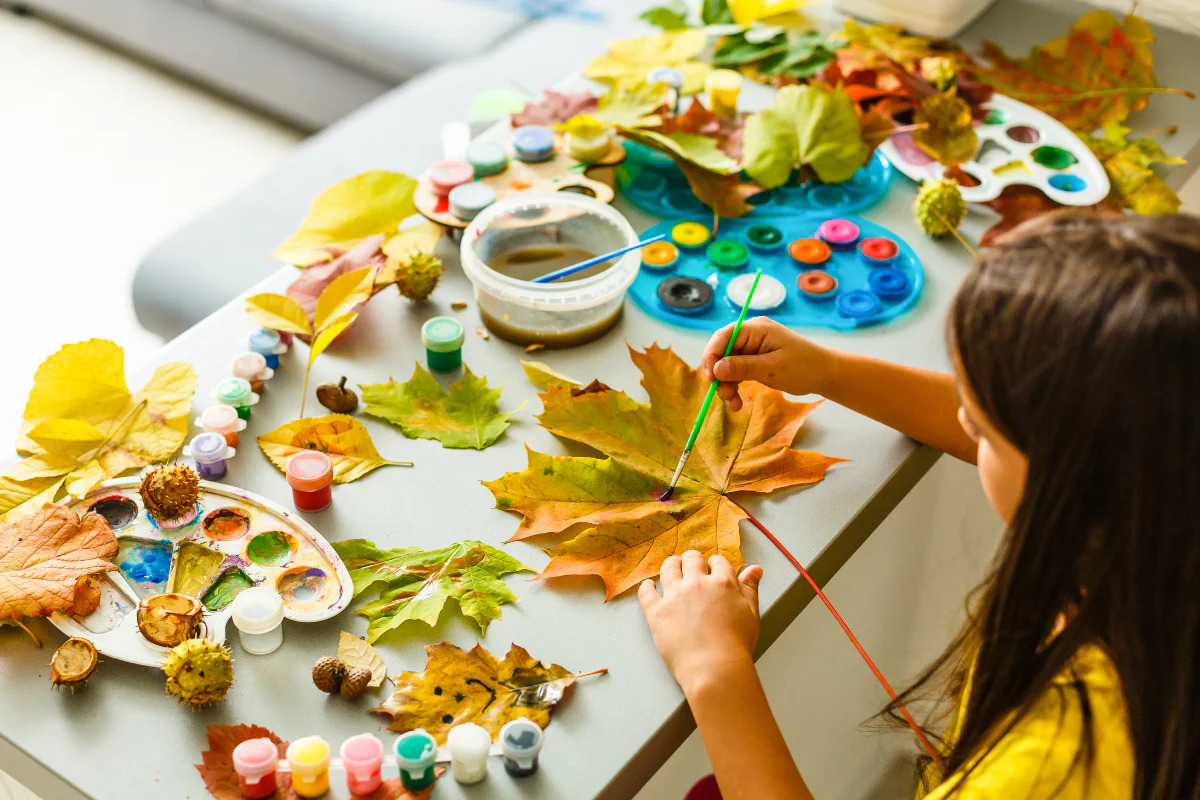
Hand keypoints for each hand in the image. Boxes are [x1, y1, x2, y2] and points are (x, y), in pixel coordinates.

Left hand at [639, 551, 762, 693]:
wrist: (714, 668)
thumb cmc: (735, 646)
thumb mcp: (750, 613)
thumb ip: (750, 588)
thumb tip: (754, 569)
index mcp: (722, 583)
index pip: (718, 561)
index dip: (716, 565)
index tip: (713, 570)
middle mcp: (696, 584)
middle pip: (691, 559)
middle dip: (693, 561)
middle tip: (691, 566)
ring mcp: (674, 597)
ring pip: (668, 568)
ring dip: (671, 565)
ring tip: (672, 567)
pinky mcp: (657, 612)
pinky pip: (646, 592)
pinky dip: (647, 587)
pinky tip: (649, 586)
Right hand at [700, 317, 834, 410]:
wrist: (823, 374)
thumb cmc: (803, 367)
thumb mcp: (773, 368)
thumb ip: (743, 367)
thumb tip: (716, 369)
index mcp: (756, 329)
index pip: (724, 336)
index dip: (712, 355)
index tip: (710, 378)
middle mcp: (750, 335)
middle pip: (722, 352)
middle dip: (719, 375)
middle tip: (724, 396)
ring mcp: (751, 348)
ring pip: (726, 365)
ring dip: (726, 385)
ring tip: (734, 404)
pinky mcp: (753, 360)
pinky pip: (735, 372)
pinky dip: (734, 386)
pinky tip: (737, 401)